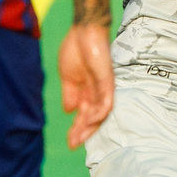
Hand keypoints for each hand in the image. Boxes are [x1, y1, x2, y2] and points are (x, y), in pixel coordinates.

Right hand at [58, 23, 114, 146]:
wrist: (83, 31)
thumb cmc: (76, 50)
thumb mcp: (68, 76)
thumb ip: (70, 94)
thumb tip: (69, 112)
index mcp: (86, 92)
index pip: (84, 115)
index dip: (78, 129)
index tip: (70, 142)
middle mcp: (97, 93)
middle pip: (93, 118)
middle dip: (83, 132)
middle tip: (74, 145)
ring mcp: (104, 87)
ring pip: (101, 113)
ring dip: (90, 126)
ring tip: (79, 138)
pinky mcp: (108, 80)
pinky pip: (107, 99)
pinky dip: (100, 111)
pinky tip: (91, 119)